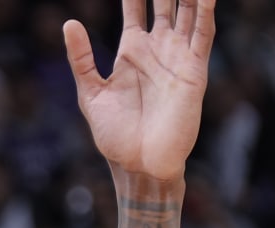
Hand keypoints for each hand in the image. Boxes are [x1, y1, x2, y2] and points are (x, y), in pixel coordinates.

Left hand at [65, 0, 214, 183]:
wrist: (139, 164)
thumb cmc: (114, 136)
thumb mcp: (90, 93)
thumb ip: (81, 59)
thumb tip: (69, 23)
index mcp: (131, 52)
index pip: (136, 9)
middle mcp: (158, 50)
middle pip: (166, 4)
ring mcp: (178, 58)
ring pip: (188, 12)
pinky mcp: (194, 70)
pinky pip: (202, 34)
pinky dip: (205, 12)